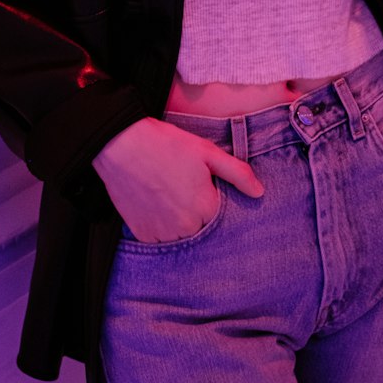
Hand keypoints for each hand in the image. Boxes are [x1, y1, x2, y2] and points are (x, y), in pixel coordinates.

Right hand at [93, 117, 263, 242]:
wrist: (122, 145)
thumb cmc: (167, 145)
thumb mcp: (207, 152)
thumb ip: (238, 173)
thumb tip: (259, 192)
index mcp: (206, 209)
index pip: (219, 215)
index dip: (210, 198)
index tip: (201, 184)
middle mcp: (186, 228)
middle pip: (199, 227)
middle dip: (195, 210)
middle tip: (181, 185)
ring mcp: (162, 233)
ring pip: (179, 234)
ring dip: (177, 220)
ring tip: (166, 192)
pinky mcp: (142, 234)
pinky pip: (158, 237)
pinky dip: (158, 224)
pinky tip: (154, 202)